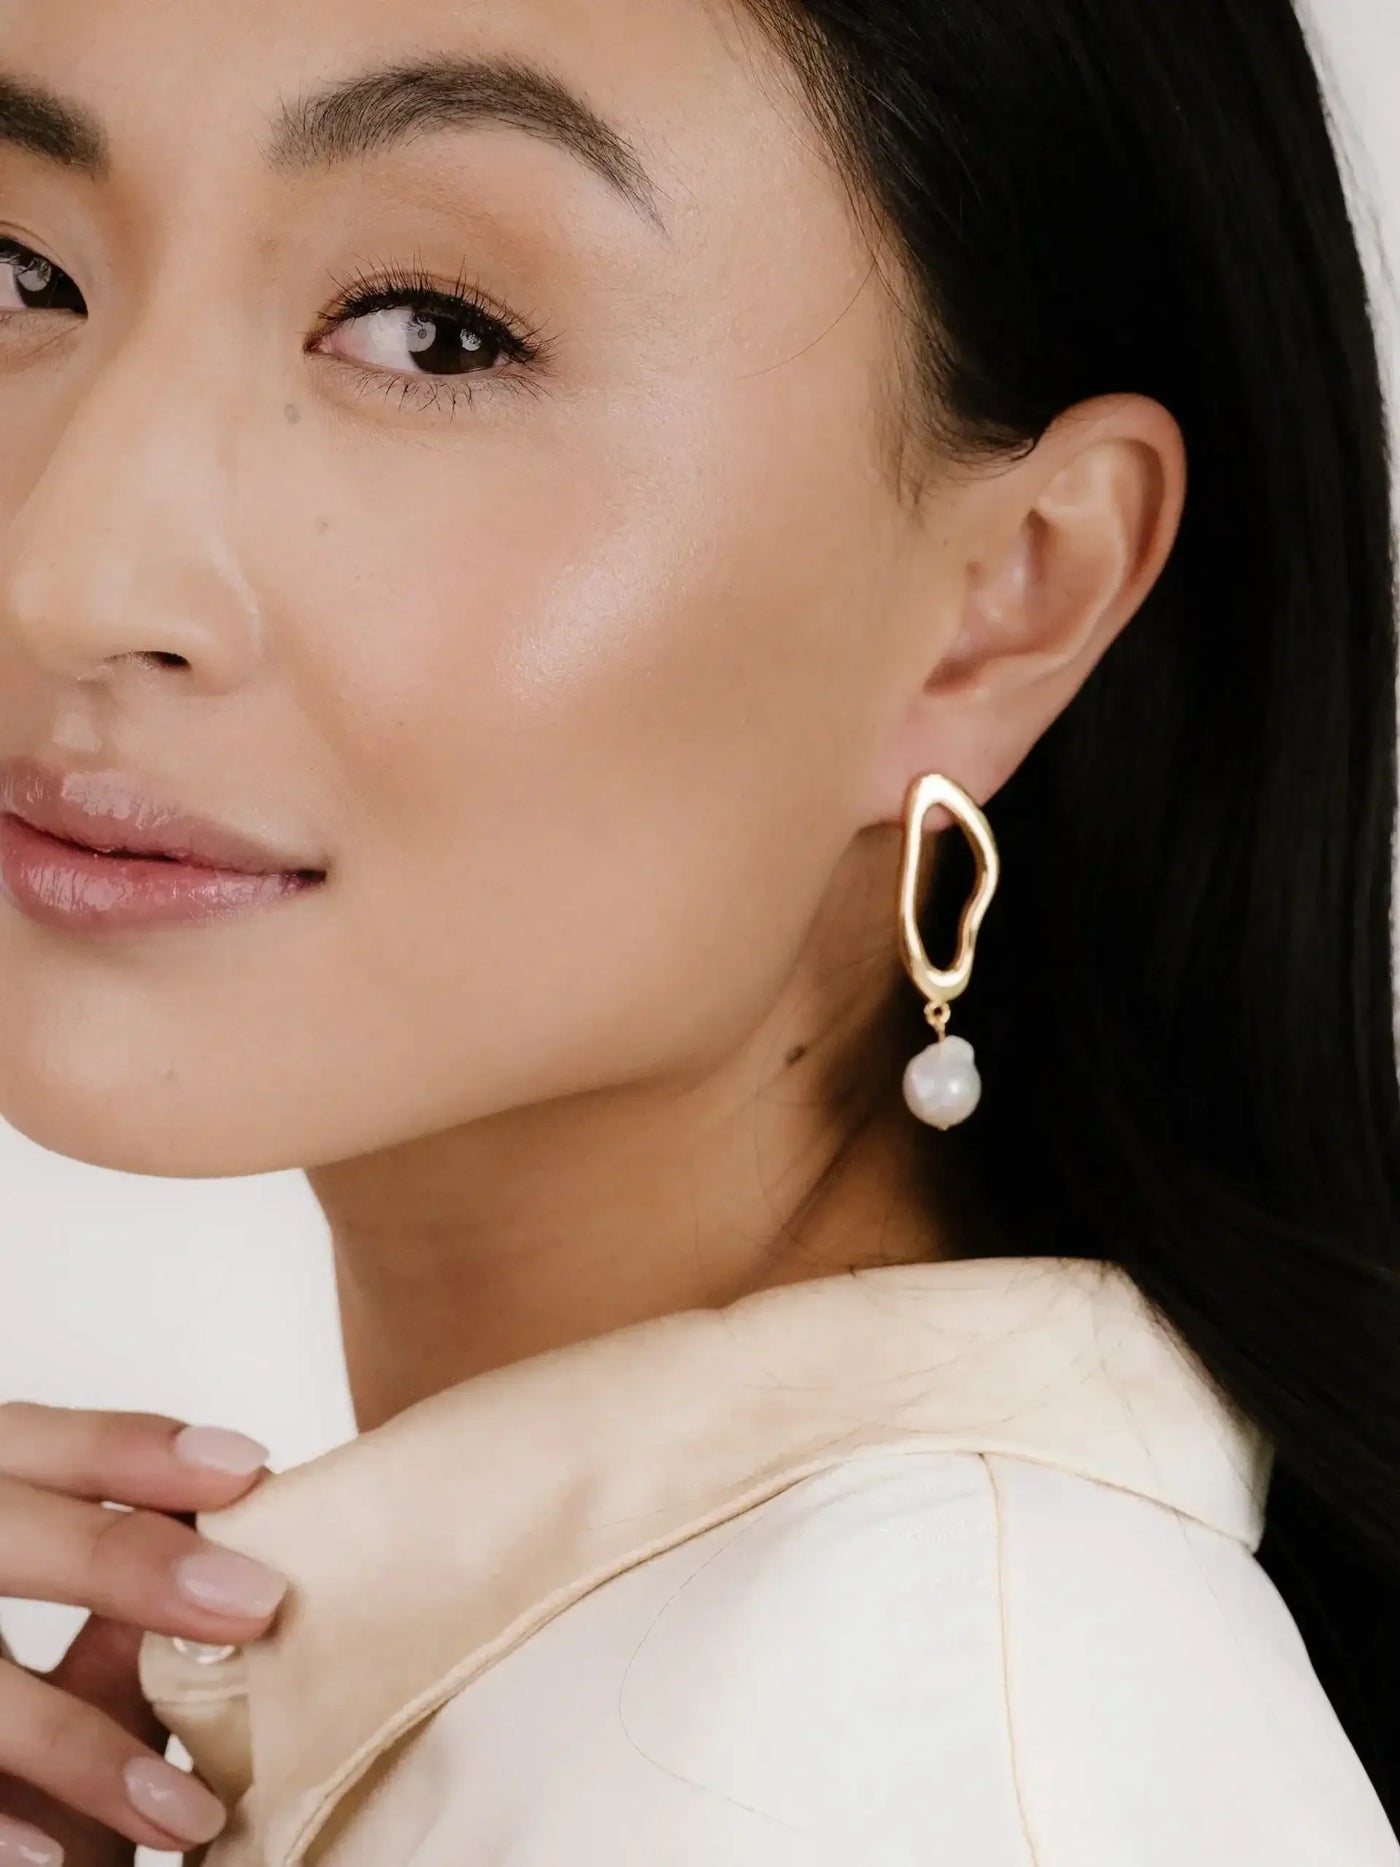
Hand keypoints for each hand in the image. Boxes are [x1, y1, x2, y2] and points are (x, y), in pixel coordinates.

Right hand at [0, 1401, 290, 1865]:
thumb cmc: (16, 1746)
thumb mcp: (68, 1668)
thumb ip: (115, 1610)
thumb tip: (233, 1553)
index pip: (28, 1443)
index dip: (128, 1450)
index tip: (246, 1469)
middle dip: (120, 1559)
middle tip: (254, 1602)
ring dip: (75, 1745)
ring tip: (184, 1811)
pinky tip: (50, 1857)